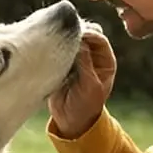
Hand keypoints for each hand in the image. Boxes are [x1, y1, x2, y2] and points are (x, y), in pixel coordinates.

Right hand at [48, 21, 116, 138]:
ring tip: (53, 38)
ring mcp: (76, 58)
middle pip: (84, 35)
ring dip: (62, 38)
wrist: (71, 120)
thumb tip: (79, 40)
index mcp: (105, 61)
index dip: (88, 34)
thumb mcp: (90, 86)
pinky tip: (47, 45)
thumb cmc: (86, 106)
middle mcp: (92, 56)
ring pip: (69, 40)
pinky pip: (57, 49)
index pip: (99, 39)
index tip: (76, 34)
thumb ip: (86, 63)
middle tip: (63, 33)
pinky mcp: (61, 62)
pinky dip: (53, 46)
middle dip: (74, 32)